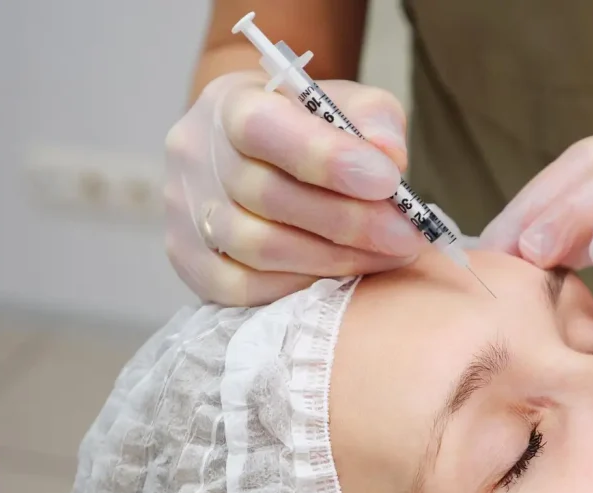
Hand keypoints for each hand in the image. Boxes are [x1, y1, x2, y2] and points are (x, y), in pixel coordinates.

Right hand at [165, 72, 427, 305]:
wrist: (260, 156)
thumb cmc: (310, 129)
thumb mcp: (346, 104)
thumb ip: (373, 119)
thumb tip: (390, 156)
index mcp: (229, 104)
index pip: (264, 128)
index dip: (328, 159)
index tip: (389, 181)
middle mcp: (195, 155)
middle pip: (268, 197)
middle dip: (350, 221)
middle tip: (407, 234)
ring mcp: (185, 212)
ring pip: (260, 248)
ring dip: (336, 259)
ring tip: (388, 256)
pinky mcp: (190, 261)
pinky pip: (244, 289)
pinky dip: (302, 286)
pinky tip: (345, 277)